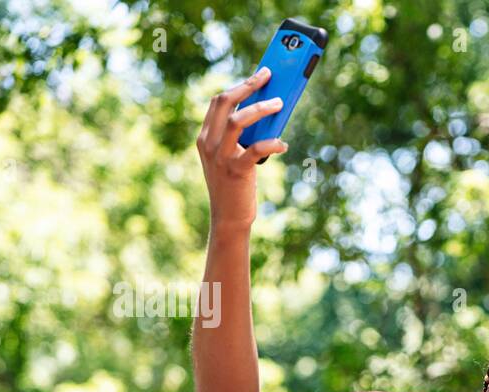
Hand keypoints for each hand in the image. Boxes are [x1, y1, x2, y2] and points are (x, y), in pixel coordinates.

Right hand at [196, 67, 288, 231]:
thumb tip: (267, 114)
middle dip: (248, 85)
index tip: (258, 76)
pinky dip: (272, 143)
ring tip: (278, 103)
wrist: (228, 218)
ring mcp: (220, 156)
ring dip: (260, 108)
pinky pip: (255, 149)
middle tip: (268, 76)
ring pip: (237, 120)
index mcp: (205, 136)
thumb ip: (241, 138)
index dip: (239, 85)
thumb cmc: (235, 186)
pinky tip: (283, 144)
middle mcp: (208, 143)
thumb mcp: (232, 157)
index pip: (218, 101)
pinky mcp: (236, 171)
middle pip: (225, 102)